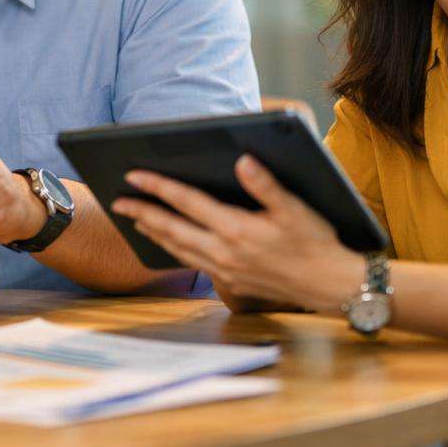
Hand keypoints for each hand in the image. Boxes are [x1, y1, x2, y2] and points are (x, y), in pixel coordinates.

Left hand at [111, 155, 361, 312]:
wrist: (331, 286)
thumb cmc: (316, 243)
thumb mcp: (296, 208)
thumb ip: (265, 185)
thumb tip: (242, 160)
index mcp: (236, 229)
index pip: (187, 202)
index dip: (158, 187)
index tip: (133, 175)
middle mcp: (224, 251)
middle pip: (171, 228)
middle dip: (141, 212)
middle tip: (117, 199)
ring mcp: (224, 269)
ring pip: (177, 248)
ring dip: (153, 231)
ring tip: (134, 218)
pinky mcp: (230, 280)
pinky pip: (191, 262)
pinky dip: (172, 249)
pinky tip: (167, 242)